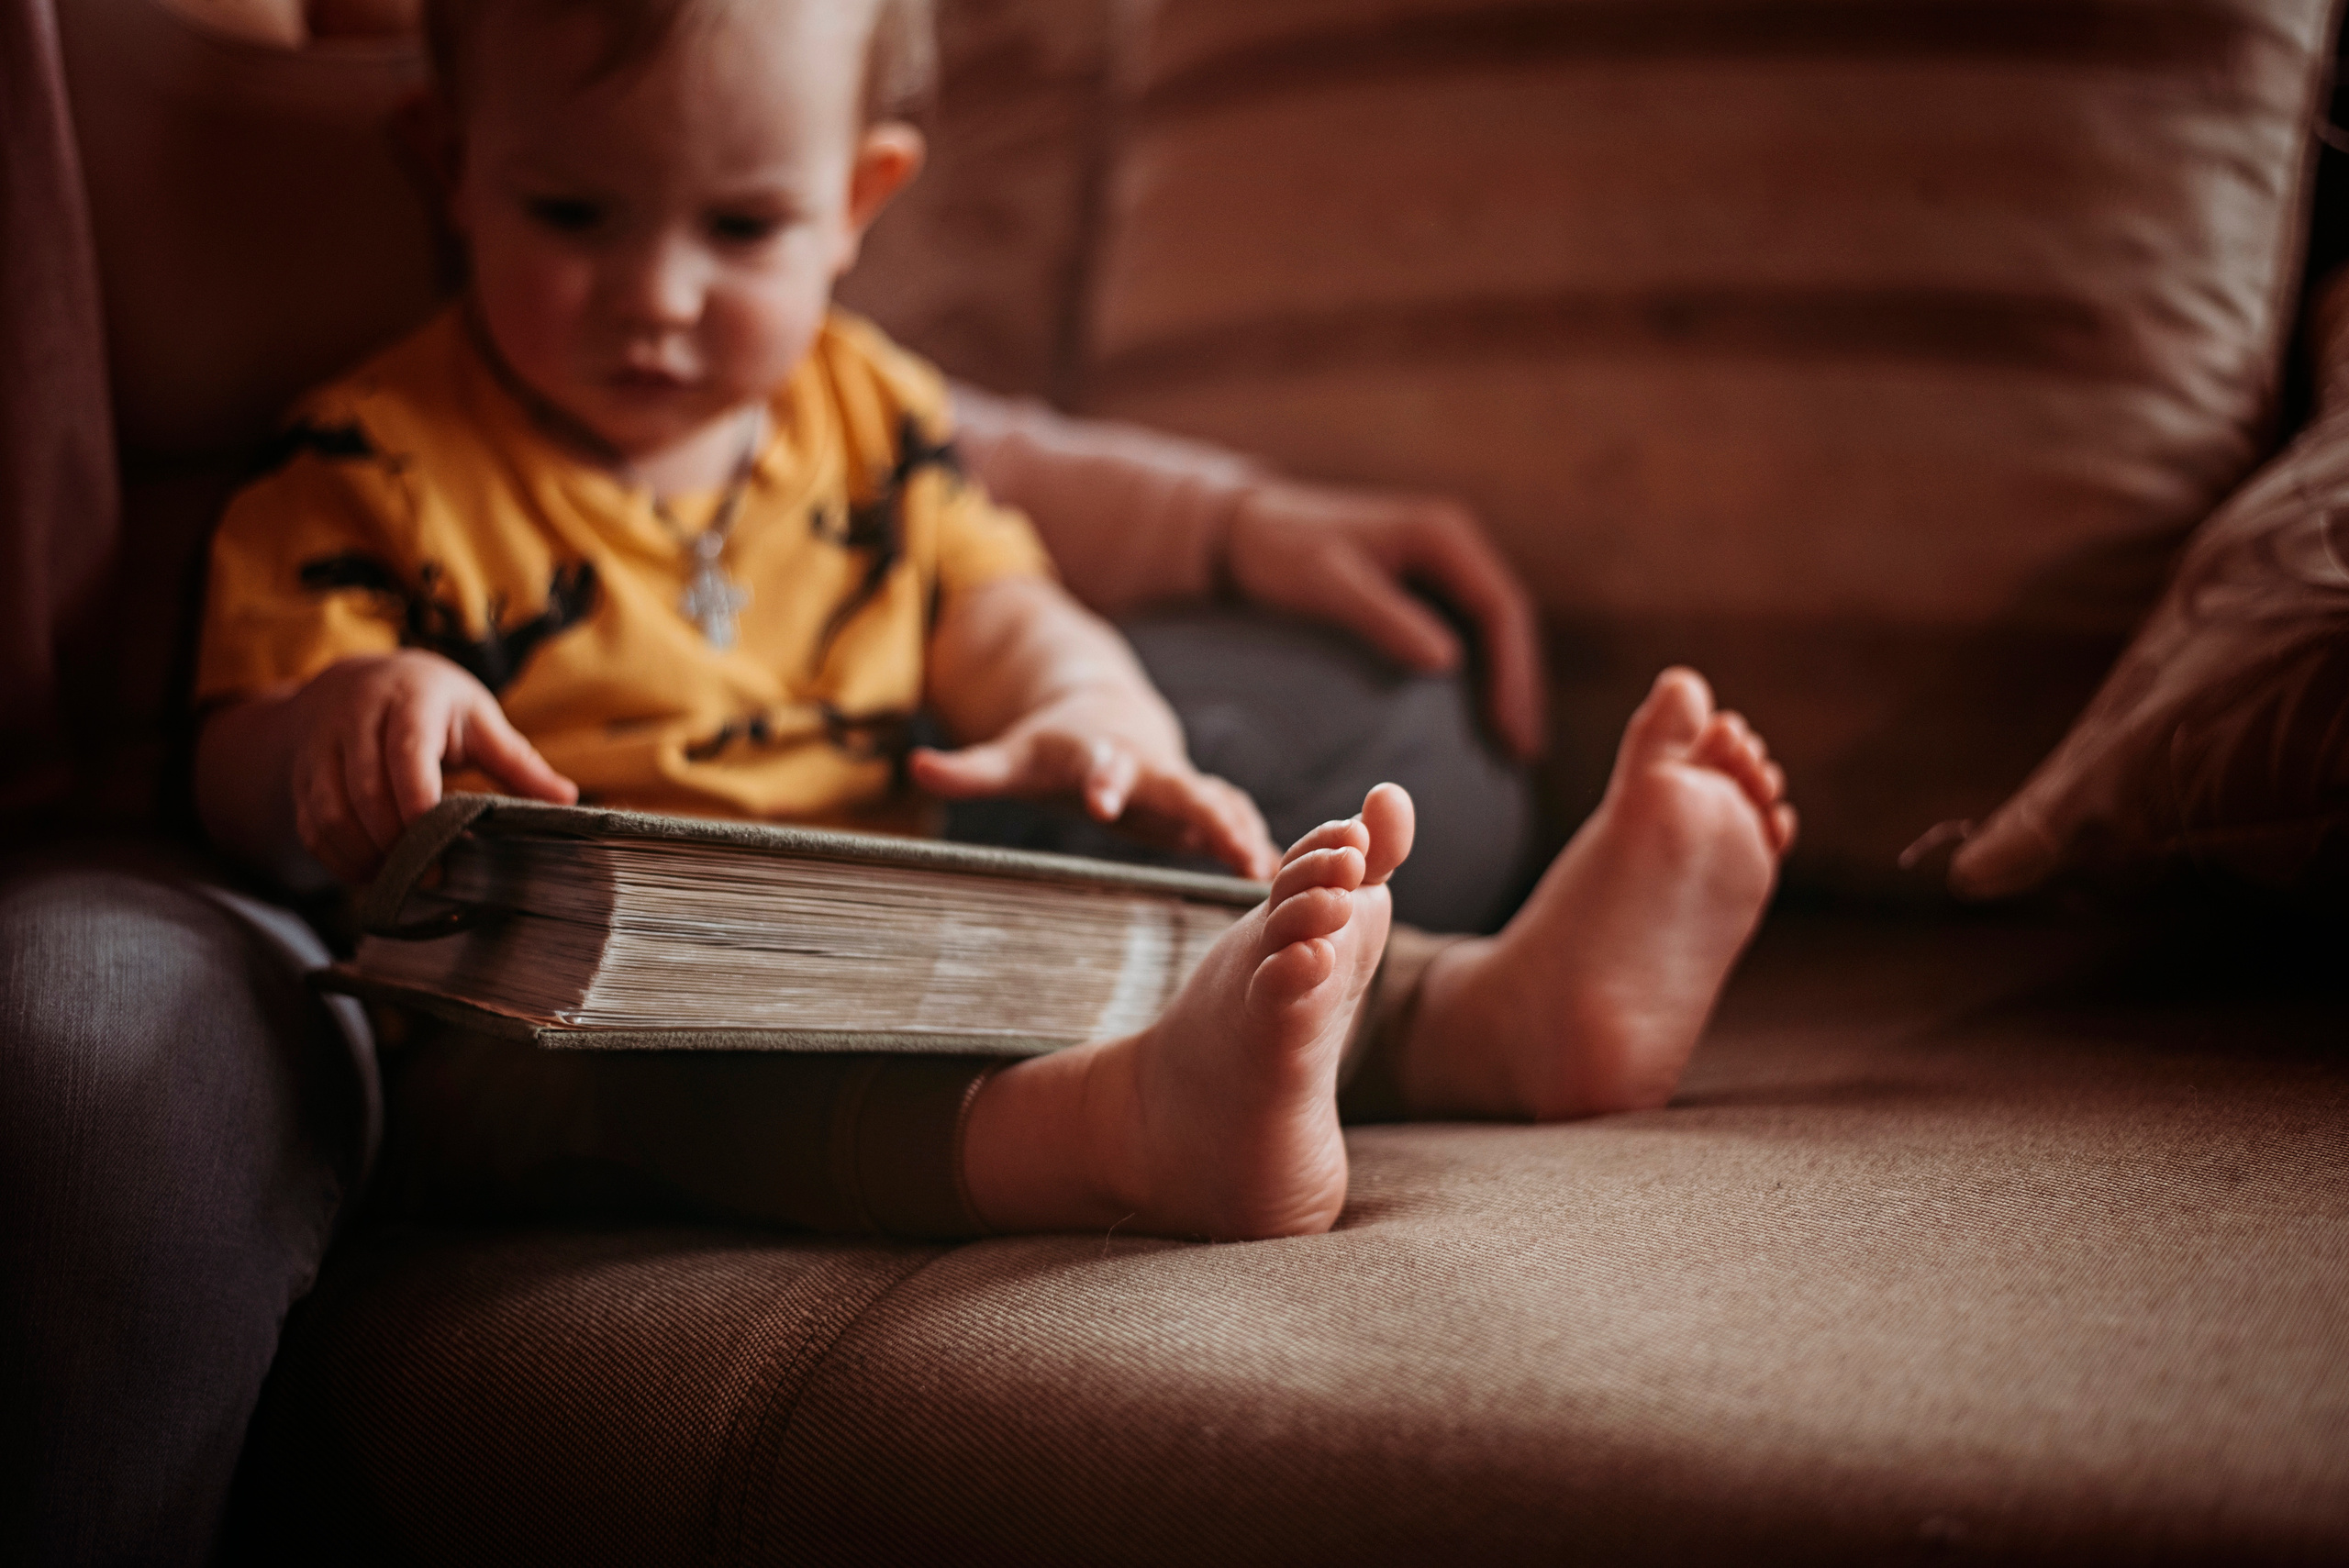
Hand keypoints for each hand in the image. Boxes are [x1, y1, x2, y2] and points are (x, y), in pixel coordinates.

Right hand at [285, 650, 577, 882]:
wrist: (357, 678)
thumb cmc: (432, 703)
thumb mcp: (477, 718)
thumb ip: (516, 760)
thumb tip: (566, 800)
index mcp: (409, 702)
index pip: (406, 757)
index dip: (420, 808)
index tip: (446, 851)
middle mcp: (355, 719)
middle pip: (364, 791)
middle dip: (394, 841)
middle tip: (428, 876)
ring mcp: (321, 746)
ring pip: (330, 811)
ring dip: (362, 854)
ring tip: (398, 878)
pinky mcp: (302, 772)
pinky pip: (309, 824)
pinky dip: (336, 857)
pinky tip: (367, 874)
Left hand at [909, 691, 1279, 879]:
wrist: (1108, 716)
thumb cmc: (1052, 747)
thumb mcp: (1010, 757)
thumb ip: (970, 767)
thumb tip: (914, 764)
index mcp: (1096, 751)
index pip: (1098, 763)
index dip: (1102, 779)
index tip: (1104, 803)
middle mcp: (1146, 763)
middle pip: (1179, 783)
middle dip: (1205, 811)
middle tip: (1228, 843)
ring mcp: (1179, 781)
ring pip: (1219, 802)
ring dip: (1243, 833)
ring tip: (1266, 871)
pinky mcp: (1201, 802)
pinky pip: (1236, 821)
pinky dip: (1258, 844)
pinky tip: (1284, 879)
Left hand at [1223, 480, 1545, 760]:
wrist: (1243, 531)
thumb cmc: (1280, 552)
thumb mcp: (1328, 582)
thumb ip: (1384, 618)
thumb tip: (1448, 663)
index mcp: (1442, 534)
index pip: (1500, 607)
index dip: (1513, 671)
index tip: (1509, 727)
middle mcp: (1452, 544)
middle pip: (1506, 621)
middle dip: (1519, 685)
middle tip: (1523, 753)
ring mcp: (1440, 565)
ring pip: (1491, 630)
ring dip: (1506, 684)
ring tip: (1511, 747)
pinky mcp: (1422, 587)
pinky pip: (1465, 633)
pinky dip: (1478, 676)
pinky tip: (1475, 721)